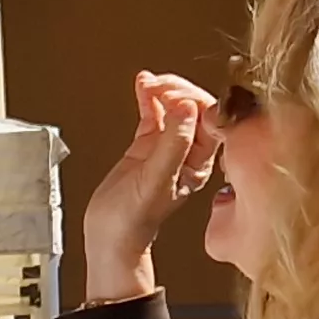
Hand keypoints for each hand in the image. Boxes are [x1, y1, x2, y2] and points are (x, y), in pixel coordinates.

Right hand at [78, 71, 221, 304]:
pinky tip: (143, 86)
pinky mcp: (147, 145)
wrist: (109, 235)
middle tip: (160, 86)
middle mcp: (188, 152)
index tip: (175, 96)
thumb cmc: (134, 220)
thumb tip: (186, 109)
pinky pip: (153, 114)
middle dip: (178, 91)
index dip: (194, 101)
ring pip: (173, 107)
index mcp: (200, 162)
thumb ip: (173, 143)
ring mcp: (167, 147)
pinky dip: (148, 98)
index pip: (209, 120)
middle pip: (193, 108)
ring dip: (162, 90)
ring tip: (148, 83)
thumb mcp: (156, 180)